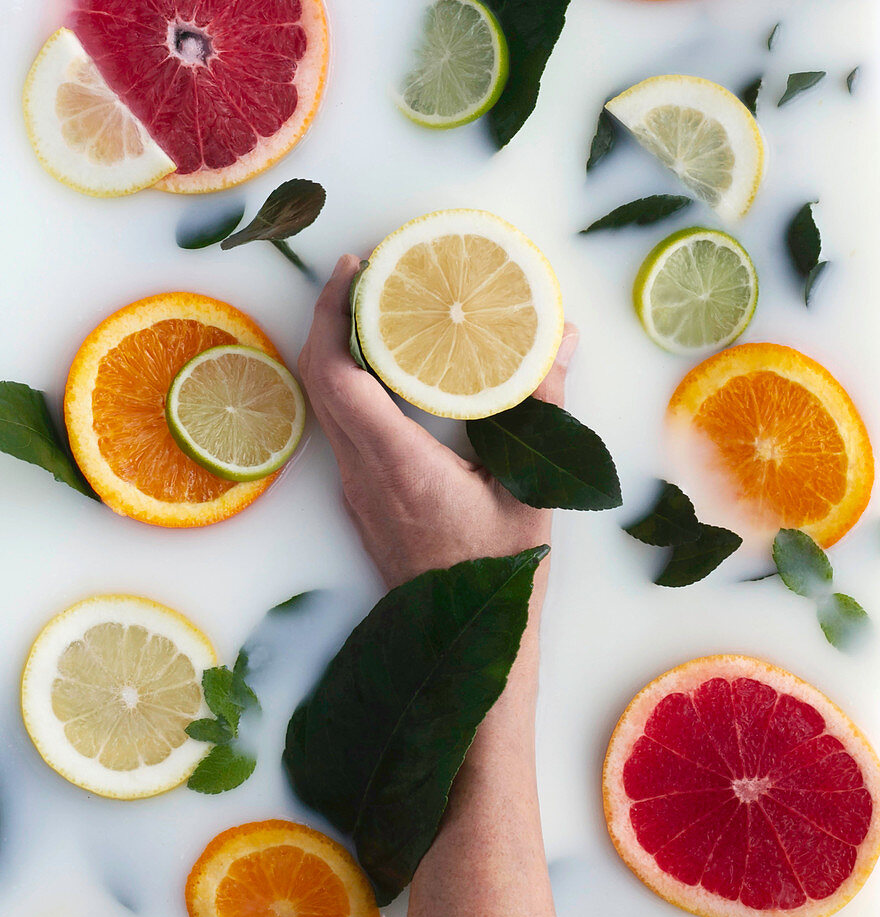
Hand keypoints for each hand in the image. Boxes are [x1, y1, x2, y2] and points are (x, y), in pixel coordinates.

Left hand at [298, 255, 577, 590]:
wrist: (464, 647)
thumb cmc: (501, 575)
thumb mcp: (533, 490)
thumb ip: (544, 411)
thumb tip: (561, 342)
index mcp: (398, 465)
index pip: (337, 376)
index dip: (332, 314)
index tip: (352, 268)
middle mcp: (362, 473)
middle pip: (317, 379)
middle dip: (329, 315)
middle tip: (363, 272)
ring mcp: (355, 488)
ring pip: (324, 403)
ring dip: (336, 348)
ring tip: (371, 308)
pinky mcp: (361, 497)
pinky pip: (339, 426)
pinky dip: (348, 383)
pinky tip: (383, 368)